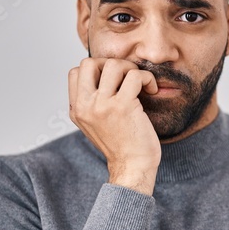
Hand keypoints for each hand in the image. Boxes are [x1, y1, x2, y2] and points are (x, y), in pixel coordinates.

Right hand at [68, 57, 160, 194]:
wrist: (132, 167)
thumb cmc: (121, 146)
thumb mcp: (94, 125)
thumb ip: (91, 103)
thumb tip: (102, 77)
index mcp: (76, 110)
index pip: (76, 72)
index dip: (97, 70)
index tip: (114, 81)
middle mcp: (85, 106)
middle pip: (89, 62)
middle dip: (111, 64)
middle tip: (126, 77)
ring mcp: (102, 105)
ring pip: (113, 64)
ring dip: (131, 69)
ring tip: (140, 83)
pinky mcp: (122, 106)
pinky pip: (135, 76)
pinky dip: (147, 78)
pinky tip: (152, 90)